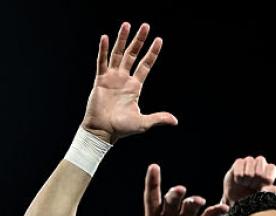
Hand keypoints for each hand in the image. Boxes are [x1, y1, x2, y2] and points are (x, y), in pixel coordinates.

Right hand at [81, 22, 176, 143]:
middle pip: (133, 55)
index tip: (159, 40)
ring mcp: (112, 78)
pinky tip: (105, 38)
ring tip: (127, 25)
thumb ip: (158, 118)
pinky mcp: (100, 80)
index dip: (152, 53)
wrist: (103, 131)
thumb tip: (175, 121)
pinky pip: (102, 62)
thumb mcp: (143, 123)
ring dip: (122, 39)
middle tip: (145, 26)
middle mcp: (124, 79)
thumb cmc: (122, 128)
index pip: (145, 65)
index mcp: (134, 87)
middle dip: (139, 40)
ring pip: (118, 54)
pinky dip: (103, 50)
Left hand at [131, 164, 226, 215]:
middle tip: (180, 191)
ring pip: (191, 205)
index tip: (154, 167)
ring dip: (194, 201)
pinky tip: (223, 208)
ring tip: (198, 202)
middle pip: (172, 199)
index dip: (153, 182)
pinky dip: (216, 211)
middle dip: (175, 194)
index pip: (152, 198)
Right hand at [221, 155, 275, 204]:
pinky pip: (239, 162)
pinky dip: (239, 174)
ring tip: (245, 184)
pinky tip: (238, 181)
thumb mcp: (261, 197)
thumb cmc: (252, 197)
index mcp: (268, 173)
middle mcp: (260, 165)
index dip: (266, 176)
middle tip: (252, 186)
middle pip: (260, 159)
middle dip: (256, 174)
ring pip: (250, 160)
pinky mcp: (239, 163)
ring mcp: (249, 162)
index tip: (262, 185)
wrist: (236, 198)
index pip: (271, 167)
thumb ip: (269, 192)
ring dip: (247, 175)